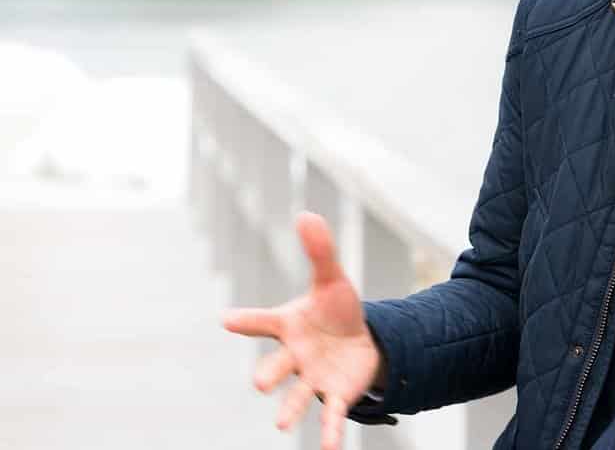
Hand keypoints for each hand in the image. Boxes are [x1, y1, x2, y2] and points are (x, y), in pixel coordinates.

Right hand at [223, 212, 382, 449]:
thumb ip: (320, 251)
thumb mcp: (333, 279)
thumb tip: (306, 213)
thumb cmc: (336, 311)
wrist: (361, 340)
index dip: (247, 319)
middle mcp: (295, 356)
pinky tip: (330, 449)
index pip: (264, 320)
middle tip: (259, 383)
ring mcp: (313, 378)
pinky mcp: (336, 393)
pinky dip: (331, 432)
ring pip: (299, 395)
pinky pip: (332, 414)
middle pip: (278, 365)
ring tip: (281, 425)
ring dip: (290, 410)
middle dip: (269, 374)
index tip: (227, 319)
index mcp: (289, 326)